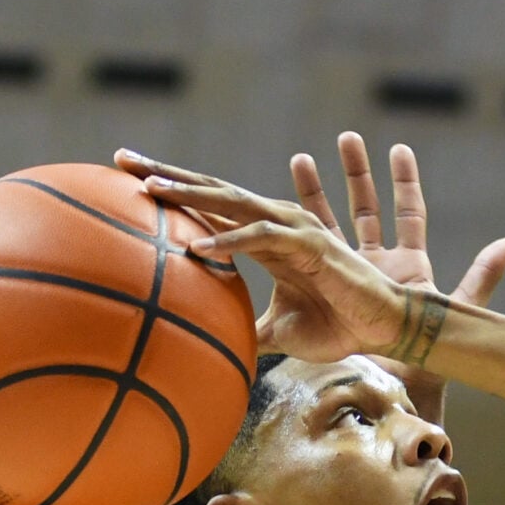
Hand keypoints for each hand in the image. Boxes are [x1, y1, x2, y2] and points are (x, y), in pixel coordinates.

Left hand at [113, 151, 410, 363]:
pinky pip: (261, 239)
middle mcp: (274, 223)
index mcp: (263, 237)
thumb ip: (248, 328)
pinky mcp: (310, 244)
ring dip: (189, 194)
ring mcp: (292, 229)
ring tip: (148, 188)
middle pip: (211, 189)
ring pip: (232, 202)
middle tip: (122, 157)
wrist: (382, 327)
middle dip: (166, 173)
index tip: (126, 180)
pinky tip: (196, 248)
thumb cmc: (336, 325)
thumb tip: (215, 346)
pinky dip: (229, 242)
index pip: (209, 205)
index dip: (171, 189)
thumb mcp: (279, 330)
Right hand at [287, 134, 504, 417]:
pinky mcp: (328, 288)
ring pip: (330, 224)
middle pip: (365, 208)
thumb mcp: (459, 308)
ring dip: (317, 191)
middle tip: (347, 138)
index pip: (409, 214)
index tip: (398, 150)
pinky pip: (308, 252)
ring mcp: (350, 274)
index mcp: (410, 264)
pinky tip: (273, 206)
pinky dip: (294, 228)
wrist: (398, 385)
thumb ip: (485, 275)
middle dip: (356, 173)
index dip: (405, 182)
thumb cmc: (430, 356)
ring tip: (302, 158)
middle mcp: (378, 264)